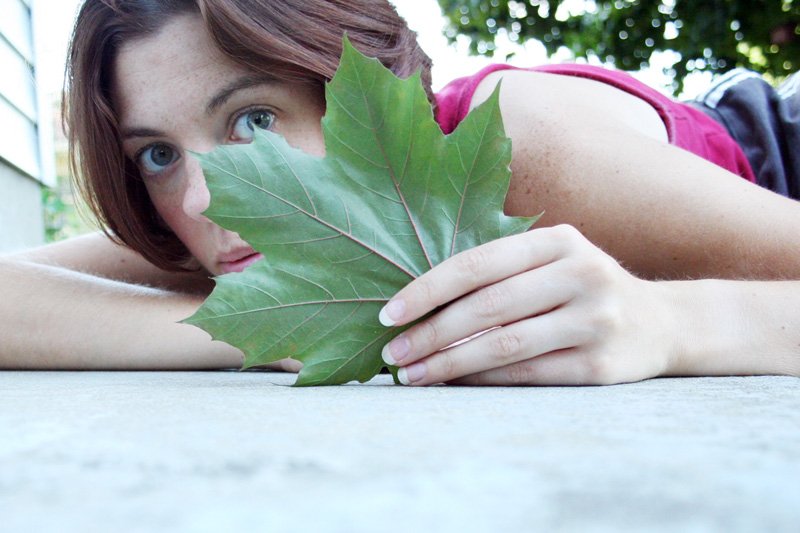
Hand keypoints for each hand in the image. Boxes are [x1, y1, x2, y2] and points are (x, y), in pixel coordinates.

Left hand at [378, 225, 675, 385]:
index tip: (390, 314)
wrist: (661, 324)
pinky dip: (484, 379)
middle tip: (393, 352)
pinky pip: (528, 373)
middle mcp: (581, 274)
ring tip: (412, 374)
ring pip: (505, 344)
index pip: (478, 263)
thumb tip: (418, 302)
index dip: (428, 289)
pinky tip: (454, 382)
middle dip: (431, 332)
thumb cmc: (582, 289)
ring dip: (450, 363)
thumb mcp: (552, 260)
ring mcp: (595, 320)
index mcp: (559, 241)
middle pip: (488, 306)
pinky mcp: (601, 366)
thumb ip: (498, 268)